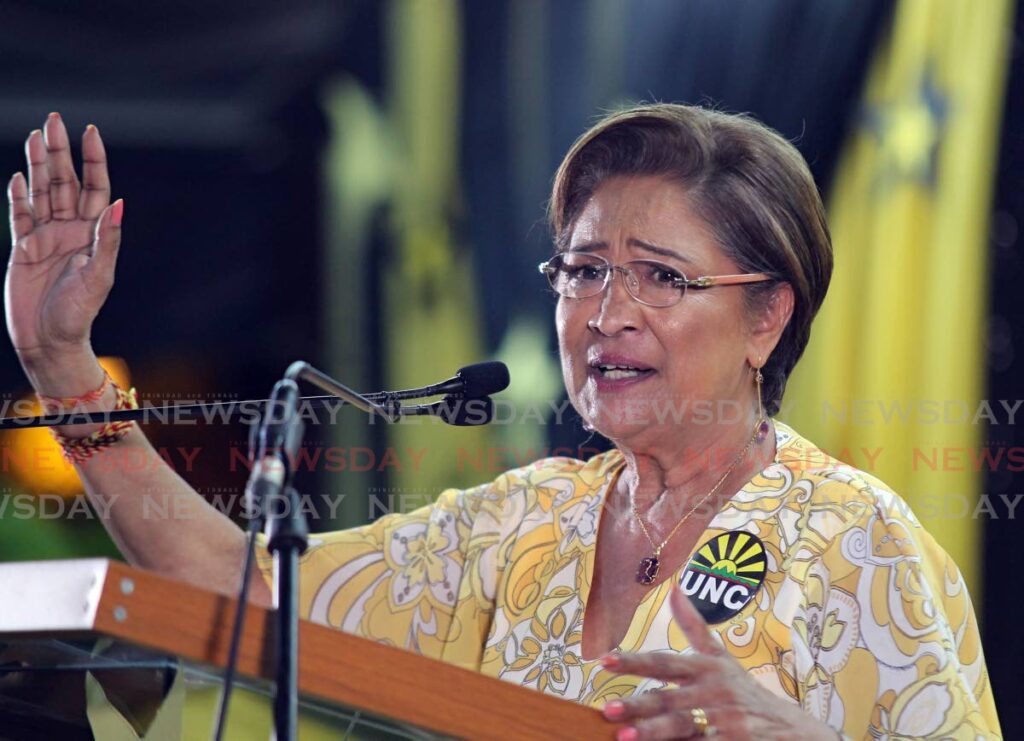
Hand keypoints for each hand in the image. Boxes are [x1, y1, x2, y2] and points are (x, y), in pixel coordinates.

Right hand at [5, 113, 121, 368]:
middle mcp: (71, 231)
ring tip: (36, 136)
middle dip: (60, 152)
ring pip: (41, 192)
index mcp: (94, 234)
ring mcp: (46, 238)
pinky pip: (19, 216)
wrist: (49, 341)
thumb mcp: (98, 277)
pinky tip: (18, 175)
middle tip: (54, 120)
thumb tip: (120, 203)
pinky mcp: (23, 249)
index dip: (93, 160)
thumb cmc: (78, 314)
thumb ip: (107, 240)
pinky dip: (17, 196)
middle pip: (64, 183)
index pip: (95, 188)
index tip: (90, 131)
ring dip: (38, 165)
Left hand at [600, 587, 837, 739]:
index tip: (604, 660)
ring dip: (653, 733)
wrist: (794, 731)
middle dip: (638, 705)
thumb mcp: (722, 658)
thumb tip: (673, 588)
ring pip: (683, 727)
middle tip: (606, 710)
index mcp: (707, 669)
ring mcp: (727, 722)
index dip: (634, 662)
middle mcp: (716, 693)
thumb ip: (694, 626)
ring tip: (623, 739)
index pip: (665, 662)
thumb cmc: (747, 692)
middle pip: (670, 699)